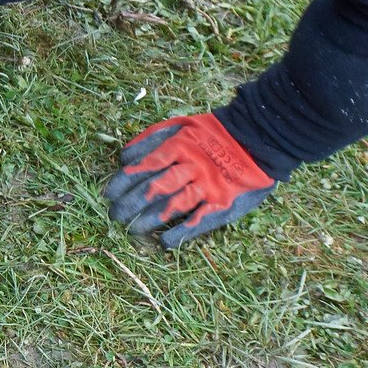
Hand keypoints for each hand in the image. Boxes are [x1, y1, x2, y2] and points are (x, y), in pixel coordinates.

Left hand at [102, 113, 278, 248]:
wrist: (258, 137)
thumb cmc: (213, 133)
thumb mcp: (181, 125)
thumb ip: (153, 138)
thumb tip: (125, 156)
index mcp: (179, 146)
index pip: (143, 166)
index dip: (123, 181)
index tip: (108, 194)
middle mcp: (191, 167)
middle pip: (153, 188)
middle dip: (130, 203)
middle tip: (114, 215)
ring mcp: (208, 186)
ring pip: (172, 206)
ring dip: (149, 219)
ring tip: (131, 230)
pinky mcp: (224, 203)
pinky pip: (200, 221)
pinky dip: (182, 233)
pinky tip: (165, 243)